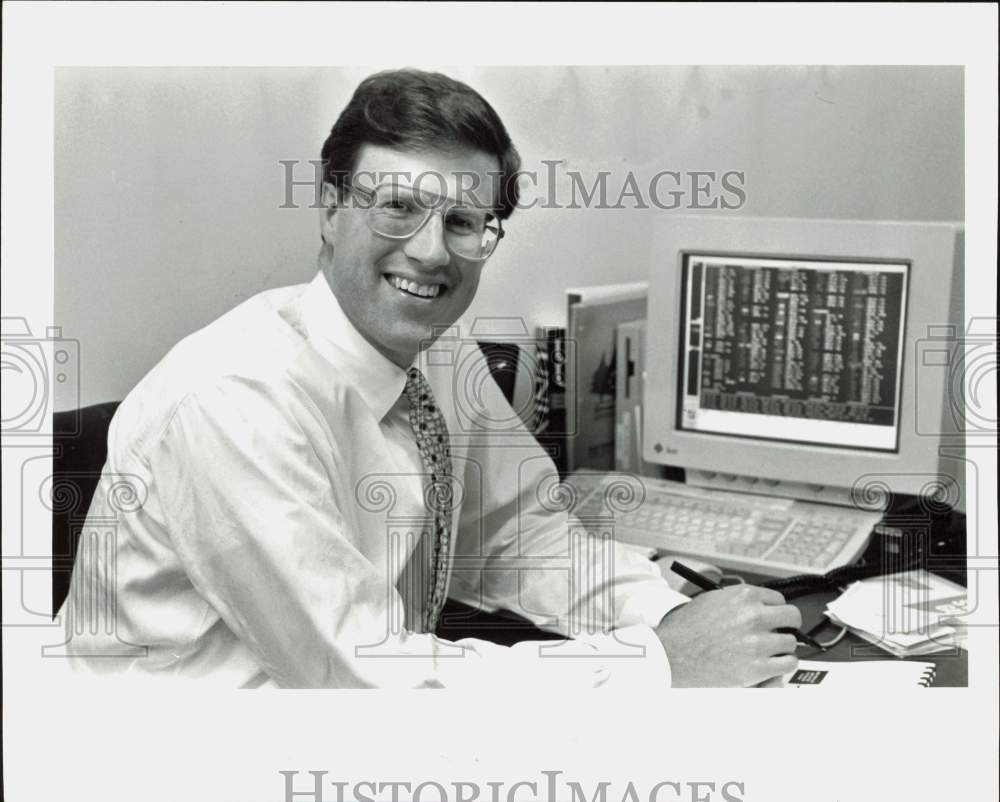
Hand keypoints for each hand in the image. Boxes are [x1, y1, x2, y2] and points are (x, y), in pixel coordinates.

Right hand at [655, 585, 800, 686]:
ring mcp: (757, 642)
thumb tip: (757, 606)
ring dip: (781, 647)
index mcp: (743, 596)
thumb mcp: (711, 600)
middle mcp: (754, 616)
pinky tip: (771, 664)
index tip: (773, 616)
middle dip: (786, 625)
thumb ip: (737, 601)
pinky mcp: (757, 667)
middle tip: (780, 632)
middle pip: (792, 617)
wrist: (672, 655)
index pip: (778, 599)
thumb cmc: (686, 629)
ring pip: (790, 642)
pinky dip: (782, 664)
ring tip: (769, 651)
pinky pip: (788, 663)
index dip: (775, 609)